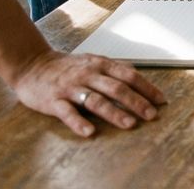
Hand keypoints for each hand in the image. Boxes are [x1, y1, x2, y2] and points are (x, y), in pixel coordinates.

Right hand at [10, 50, 164, 137]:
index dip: (146, 87)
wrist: (32, 65)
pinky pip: (68, 113)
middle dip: (137, 102)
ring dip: (115, 113)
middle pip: (117, 88)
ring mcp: (71, 87)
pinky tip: (89, 131)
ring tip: (130, 124)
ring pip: (96, 100)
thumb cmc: (67, 66)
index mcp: (100, 64)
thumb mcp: (93, 61)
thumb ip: (113, 68)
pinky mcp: (54, 101)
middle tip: (151, 115)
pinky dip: (79, 122)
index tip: (161, 100)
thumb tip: (137, 73)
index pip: (129, 75)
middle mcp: (88, 74)